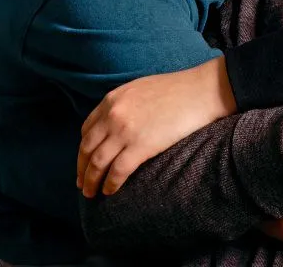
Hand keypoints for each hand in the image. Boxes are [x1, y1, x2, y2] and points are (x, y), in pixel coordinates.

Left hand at [77, 57, 235, 196]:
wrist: (201, 91)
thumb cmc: (178, 90)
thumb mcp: (140, 89)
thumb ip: (124, 105)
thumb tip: (118, 124)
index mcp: (112, 100)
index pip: (86, 130)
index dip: (84, 150)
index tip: (85, 162)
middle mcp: (113, 115)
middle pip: (87, 149)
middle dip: (82, 170)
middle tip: (82, 185)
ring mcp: (125, 131)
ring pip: (98, 163)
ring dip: (92, 181)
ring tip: (92, 194)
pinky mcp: (141, 146)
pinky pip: (117, 171)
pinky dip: (110, 184)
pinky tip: (110, 191)